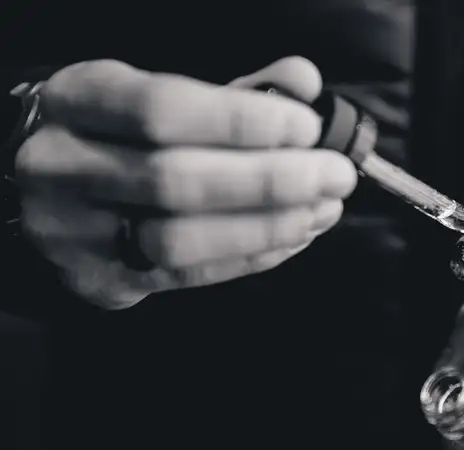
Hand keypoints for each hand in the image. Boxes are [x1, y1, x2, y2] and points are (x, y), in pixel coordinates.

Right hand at [16, 56, 356, 308]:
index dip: (241, 120)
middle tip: (334, 175)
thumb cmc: (125, 133)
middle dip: (271, 180)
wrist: (55, 187)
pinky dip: (251, 256)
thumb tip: (305, 81)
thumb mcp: (167, 93)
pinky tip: (293, 237)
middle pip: (174, 180)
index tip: (306, 126)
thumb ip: (238, 90)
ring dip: (268, 227)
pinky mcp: (100, 279)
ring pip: (180, 240)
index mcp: (78, 101)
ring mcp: (74, 233)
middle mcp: (62, 167)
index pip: (161, 110)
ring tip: (321, 211)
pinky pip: (188, 277)